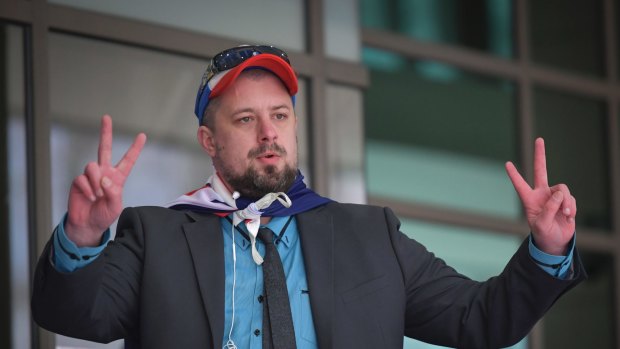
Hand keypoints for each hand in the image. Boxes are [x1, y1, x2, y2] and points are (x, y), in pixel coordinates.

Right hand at [65, 115, 146, 246]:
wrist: (88, 224)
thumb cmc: (104, 215)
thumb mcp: (116, 205)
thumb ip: (113, 192)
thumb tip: (104, 179)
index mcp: (117, 177)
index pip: (128, 160)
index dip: (135, 149)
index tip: (142, 135)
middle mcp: (104, 173)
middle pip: (104, 148)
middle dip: (105, 132)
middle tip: (107, 117)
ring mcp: (91, 176)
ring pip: (92, 166)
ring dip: (96, 181)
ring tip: (97, 195)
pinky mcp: (79, 181)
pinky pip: (82, 179)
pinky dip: (88, 189)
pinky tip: (89, 198)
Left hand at [505, 138, 575, 254]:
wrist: (556, 242)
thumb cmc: (544, 234)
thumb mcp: (541, 225)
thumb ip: (549, 209)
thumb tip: (559, 194)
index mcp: (529, 199)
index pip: (520, 185)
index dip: (514, 175)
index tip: (507, 164)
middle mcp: (541, 194)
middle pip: (540, 170)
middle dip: (540, 155)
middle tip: (539, 139)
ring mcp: (554, 196)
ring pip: (562, 189)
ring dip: (566, 202)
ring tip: (565, 214)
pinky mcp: (566, 200)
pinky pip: (571, 198)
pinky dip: (572, 207)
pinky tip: (569, 217)